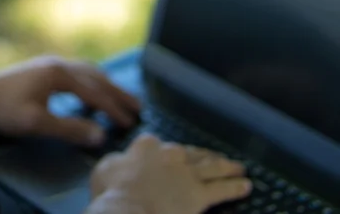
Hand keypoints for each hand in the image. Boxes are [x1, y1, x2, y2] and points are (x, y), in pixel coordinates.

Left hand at [0, 56, 140, 145]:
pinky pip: (76, 72)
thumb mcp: (37, 123)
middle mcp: (58, 63)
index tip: (130, 122)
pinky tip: (90, 91)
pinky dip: (90, 81)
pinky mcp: (42, 68)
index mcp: (59, 74)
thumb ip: (70, 128)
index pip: (95, 92)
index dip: (114, 108)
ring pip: (87, 71)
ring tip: (121, 97)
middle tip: (138, 108)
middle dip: (117, 93)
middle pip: (96, 77)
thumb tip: (101, 135)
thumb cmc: (5, 110)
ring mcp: (49, 63)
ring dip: (105, 85)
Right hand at [86, 134, 251, 213]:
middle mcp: (171, 154)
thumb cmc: (112, 190)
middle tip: (219, 159)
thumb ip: (118, 161)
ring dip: (226, 167)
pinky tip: (246, 186)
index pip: (158, 144)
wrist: (129, 209)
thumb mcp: (105, 168)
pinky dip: (235, 187)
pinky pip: (223, 189)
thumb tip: (122, 160)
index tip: (169, 156)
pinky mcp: (199, 194)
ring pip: (212, 167)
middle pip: (192, 153)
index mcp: (147, 146)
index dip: (164, 152)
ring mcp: (187, 173)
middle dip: (206, 156)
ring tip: (238, 169)